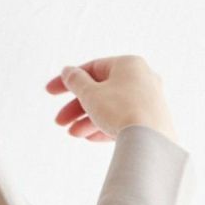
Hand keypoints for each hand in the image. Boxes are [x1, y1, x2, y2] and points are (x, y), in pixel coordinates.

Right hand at [45, 54, 179, 144]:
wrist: (151, 140)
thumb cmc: (121, 110)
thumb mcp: (90, 94)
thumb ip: (76, 81)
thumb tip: (69, 71)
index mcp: (128, 64)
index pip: (92, 68)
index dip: (68, 80)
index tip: (51, 92)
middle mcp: (142, 78)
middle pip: (101, 90)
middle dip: (77, 107)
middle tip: (60, 121)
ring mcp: (149, 99)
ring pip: (112, 107)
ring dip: (89, 119)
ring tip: (74, 133)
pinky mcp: (153, 119)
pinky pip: (124, 119)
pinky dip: (106, 126)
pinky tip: (91, 138)